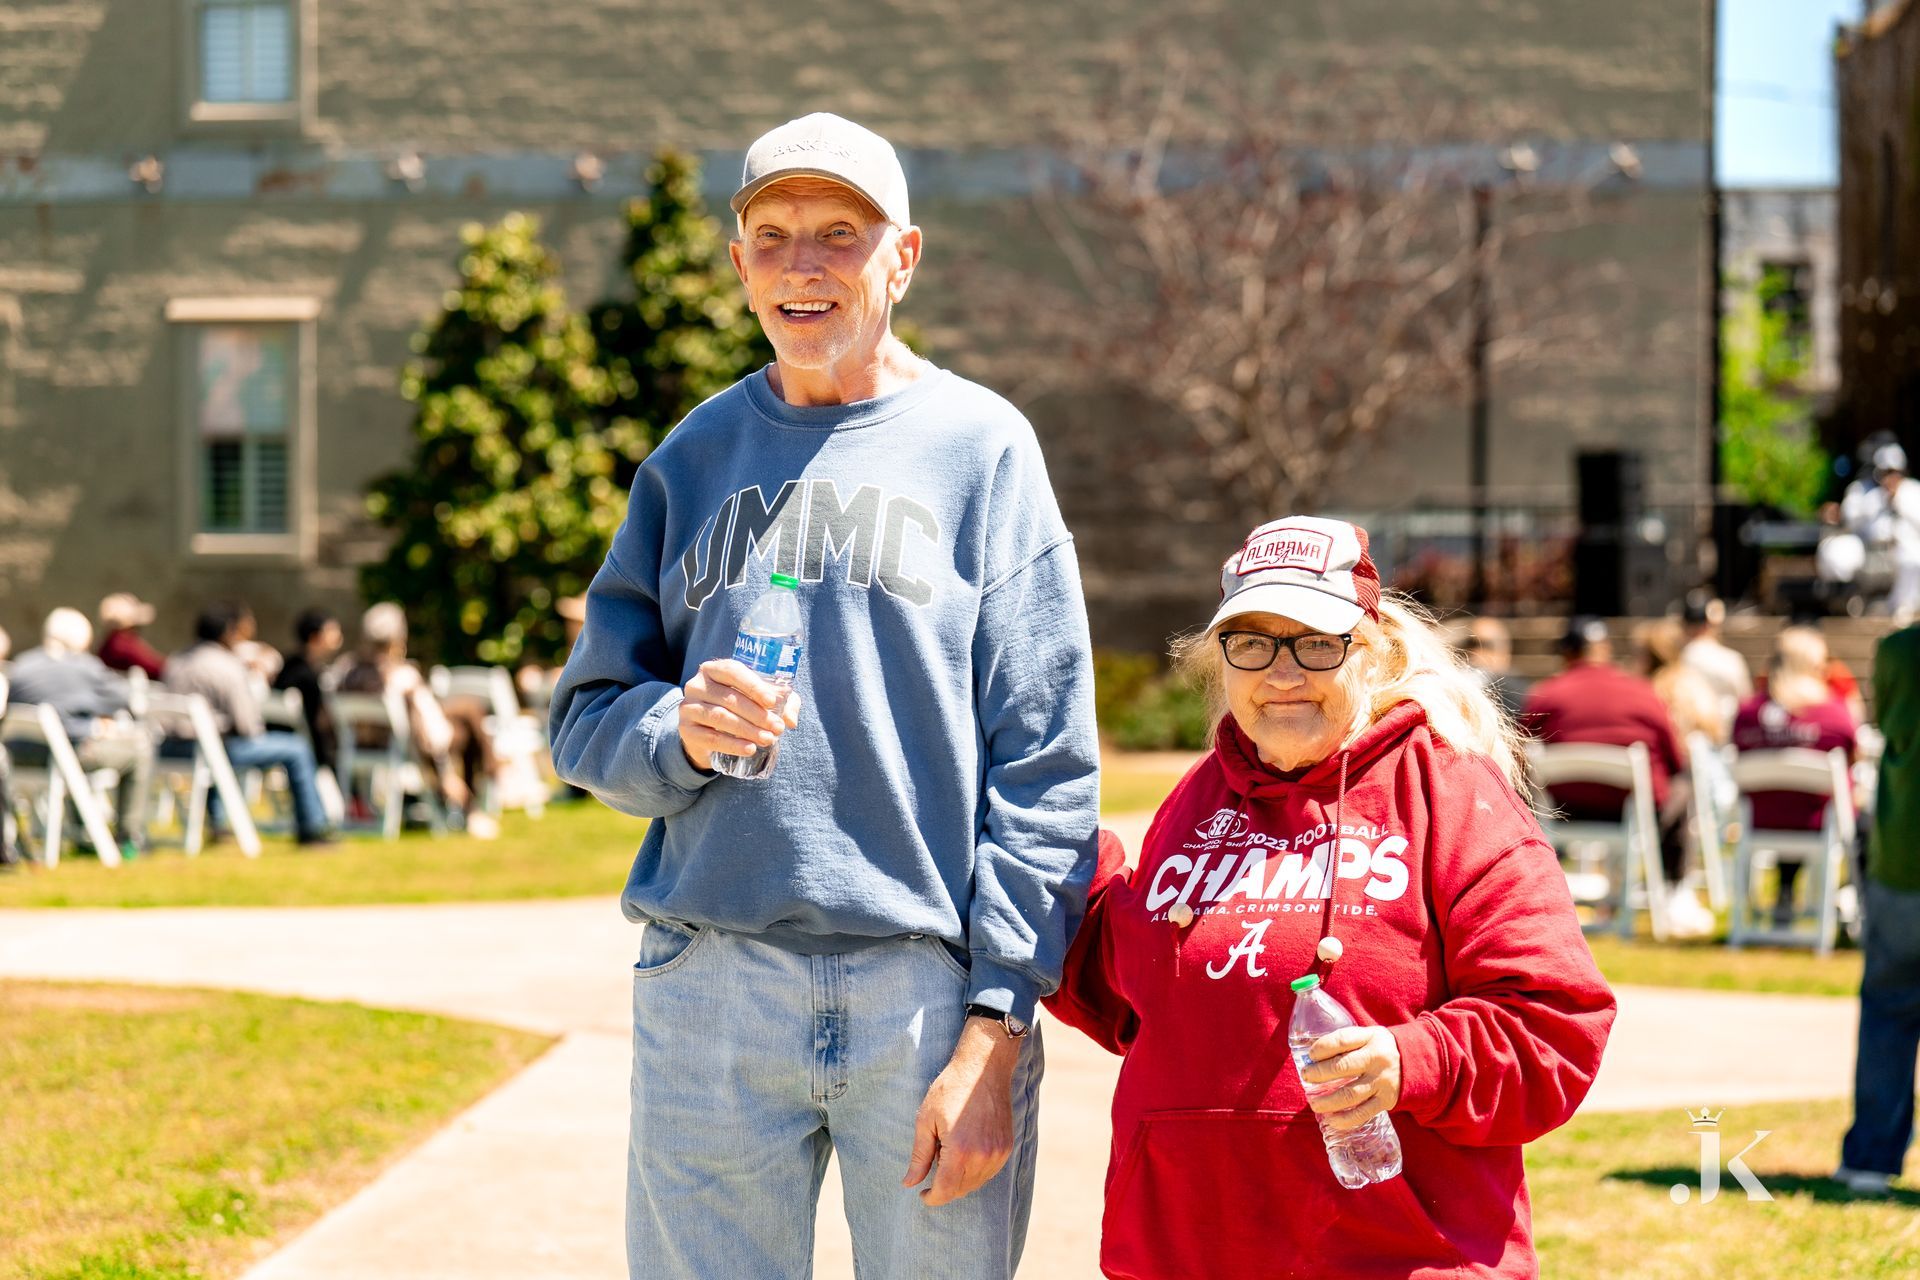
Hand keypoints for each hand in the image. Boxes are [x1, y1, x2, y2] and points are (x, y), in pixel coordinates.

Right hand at [676, 659, 801, 770]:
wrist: (707, 732)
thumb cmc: (739, 708)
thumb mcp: (762, 700)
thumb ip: (783, 703)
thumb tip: (791, 720)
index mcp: (714, 669)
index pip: (733, 671)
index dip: (753, 686)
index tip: (772, 701)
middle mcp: (697, 684)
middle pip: (729, 698)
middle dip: (757, 714)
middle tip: (777, 727)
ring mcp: (688, 707)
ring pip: (720, 717)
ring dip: (747, 730)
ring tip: (768, 739)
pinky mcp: (686, 729)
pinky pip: (710, 737)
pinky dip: (732, 744)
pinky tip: (749, 749)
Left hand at [902, 1018, 1019, 1205]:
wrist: (984, 1067)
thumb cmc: (951, 1089)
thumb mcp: (926, 1120)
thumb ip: (919, 1156)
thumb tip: (909, 1184)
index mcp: (960, 1151)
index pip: (946, 1191)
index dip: (932, 1198)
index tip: (923, 1194)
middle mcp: (983, 1157)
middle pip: (961, 1190)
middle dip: (944, 1187)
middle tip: (934, 1163)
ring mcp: (998, 1153)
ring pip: (976, 1183)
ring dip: (960, 1179)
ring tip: (950, 1151)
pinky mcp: (1007, 1146)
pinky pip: (989, 1172)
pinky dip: (975, 1171)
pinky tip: (966, 1151)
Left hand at [1299, 1025, 1401, 1131]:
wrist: (1416, 1063)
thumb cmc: (1380, 1048)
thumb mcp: (1368, 1036)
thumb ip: (1346, 1043)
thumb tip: (1312, 1058)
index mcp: (1371, 1038)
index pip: (1342, 1040)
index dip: (1322, 1047)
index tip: (1310, 1055)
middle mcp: (1377, 1059)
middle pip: (1343, 1067)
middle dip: (1319, 1073)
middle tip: (1306, 1076)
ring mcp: (1382, 1081)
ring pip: (1350, 1094)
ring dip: (1327, 1100)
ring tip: (1313, 1102)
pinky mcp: (1386, 1101)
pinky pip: (1362, 1113)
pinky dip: (1344, 1119)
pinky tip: (1331, 1119)